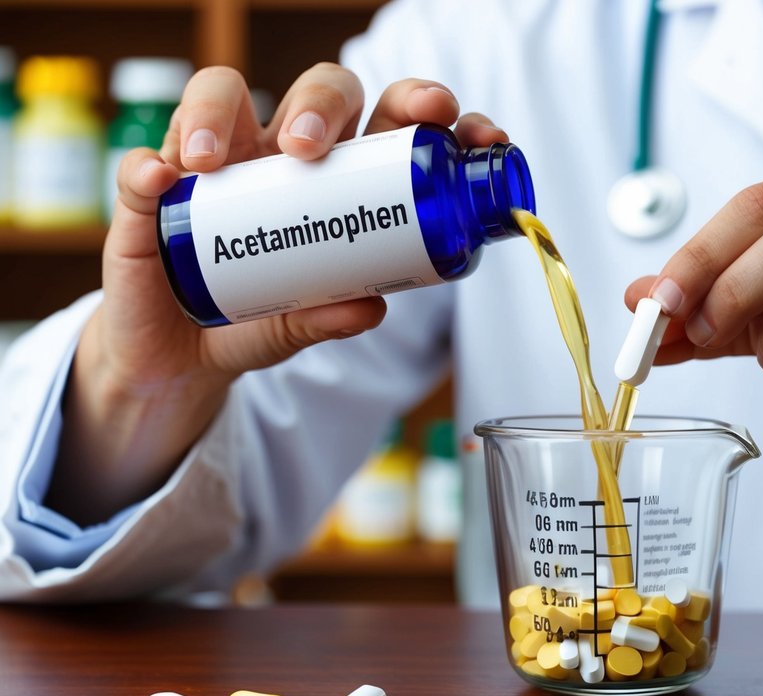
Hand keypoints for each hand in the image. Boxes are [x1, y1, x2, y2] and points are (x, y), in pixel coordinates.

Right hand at [50, 64, 508, 522]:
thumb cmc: (257, 322)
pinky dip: (147, 167)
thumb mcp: (301, 326)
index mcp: (340, 177)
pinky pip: (142, 165)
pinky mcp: (152, 194)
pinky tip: (160, 180)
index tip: (444, 118)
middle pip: (314, 92)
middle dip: (323, 102)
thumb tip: (371, 307)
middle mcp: (281, 158)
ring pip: (219, 96)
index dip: (417, 107)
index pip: (385, 119)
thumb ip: (331, 318)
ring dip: (216, 113)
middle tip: (311, 147)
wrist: (181, 360)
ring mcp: (216, 167)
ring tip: (213, 162)